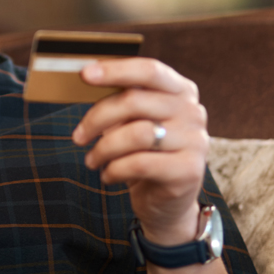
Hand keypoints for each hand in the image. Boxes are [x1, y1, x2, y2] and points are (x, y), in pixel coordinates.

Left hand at [71, 58, 207, 244]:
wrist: (166, 203)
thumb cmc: (145, 154)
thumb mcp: (134, 122)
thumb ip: (122, 100)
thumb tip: (87, 76)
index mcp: (181, 90)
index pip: (149, 70)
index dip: (116, 70)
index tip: (84, 74)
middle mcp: (193, 111)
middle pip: (135, 101)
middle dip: (97, 118)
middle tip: (78, 137)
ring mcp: (195, 141)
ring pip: (136, 133)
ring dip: (104, 148)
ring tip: (92, 160)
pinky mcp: (189, 170)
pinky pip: (140, 163)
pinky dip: (115, 169)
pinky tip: (108, 175)